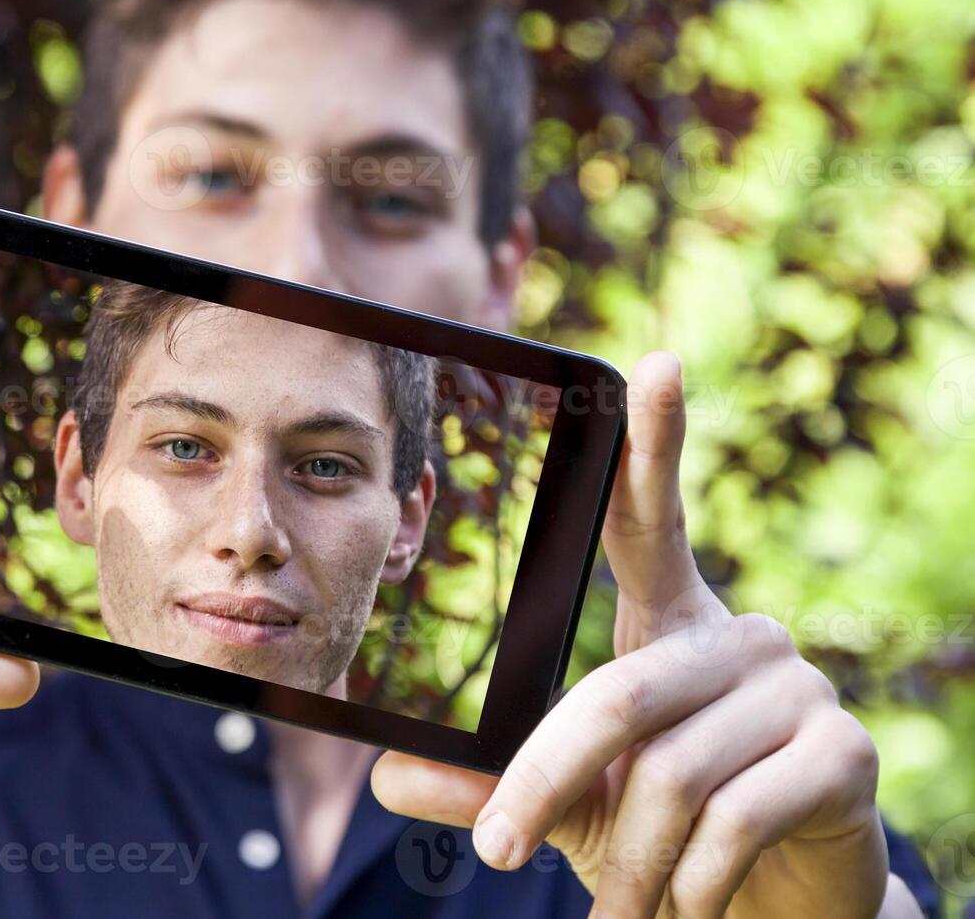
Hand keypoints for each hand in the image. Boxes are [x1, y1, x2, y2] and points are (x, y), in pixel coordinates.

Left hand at [373, 352, 895, 917]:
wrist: (777, 904)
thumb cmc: (661, 830)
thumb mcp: (569, 800)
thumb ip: (490, 780)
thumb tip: (386, 777)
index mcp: (670, 623)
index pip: (654, 522)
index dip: (653, 445)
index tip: (651, 365)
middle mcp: (741, 636)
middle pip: (618, 693)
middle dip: (547, 780)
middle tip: (500, 851)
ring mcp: (798, 690)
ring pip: (671, 772)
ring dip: (626, 857)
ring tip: (618, 904)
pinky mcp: (845, 754)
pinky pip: (735, 818)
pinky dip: (691, 878)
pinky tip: (687, 902)